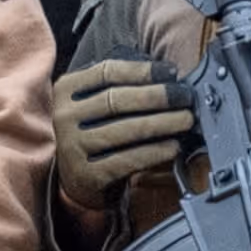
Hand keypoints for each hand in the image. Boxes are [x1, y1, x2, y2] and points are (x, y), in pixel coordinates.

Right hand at [51, 56, 192, 213]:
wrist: (71, 179)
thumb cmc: (92, 132)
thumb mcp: (92, 104)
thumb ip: (118, 86)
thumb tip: (167, 76)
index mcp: (66, 90)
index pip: (107, 72)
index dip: (143, 71)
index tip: (172, 73)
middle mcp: (64, 116)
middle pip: (117, 99)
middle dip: (158, 96)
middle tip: (185, 97)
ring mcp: (72, 146)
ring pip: (125, 130)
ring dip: (162, 123)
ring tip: (185, 120)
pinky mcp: (86, 174)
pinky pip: (127, 160)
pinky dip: (154, 152)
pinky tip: (172, 147)